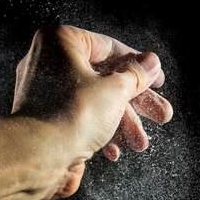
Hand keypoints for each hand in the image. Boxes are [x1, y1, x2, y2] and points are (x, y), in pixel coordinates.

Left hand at [12, 26, 172, 198]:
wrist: (37, 158)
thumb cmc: (74, 114)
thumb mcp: (115, 90)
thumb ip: (136, 75)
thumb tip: (151, 63)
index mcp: (60, 42)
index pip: (109, 47)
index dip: (139, 65)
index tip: (157, 79)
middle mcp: (49, 64)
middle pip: (105, 79)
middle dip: (137, 102)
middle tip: (161, 114)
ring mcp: (45, 94)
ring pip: (94, 102)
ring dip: (122, 124)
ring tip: (141, 144)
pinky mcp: (46, 120)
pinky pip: (79, 119)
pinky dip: (99, 132)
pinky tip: (115, 151)